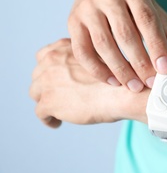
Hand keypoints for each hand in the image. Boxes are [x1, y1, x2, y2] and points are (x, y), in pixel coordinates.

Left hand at [29, 38, 148, 127]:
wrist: (125, 92)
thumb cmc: (120, 76)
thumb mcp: (101, 57)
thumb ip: (87, 59)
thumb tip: (85, 71)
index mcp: (64, 49)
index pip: (45, 55)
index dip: (50, 67)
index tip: (57, 77)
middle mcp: (51, 62)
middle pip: (38, 74)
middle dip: (46, 85)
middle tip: (58, 95)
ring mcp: (47, 82)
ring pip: (36, 93)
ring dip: (45, 101)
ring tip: (55, 111)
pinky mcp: (49, 102)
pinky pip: (41, 114)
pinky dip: (48, 119)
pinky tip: (57, 123)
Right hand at [68, 0, 166, 91]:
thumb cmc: (132, 4)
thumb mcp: (154, 14)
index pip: (147, 20)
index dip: (157, 46)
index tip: (165, 69)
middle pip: (125, 34)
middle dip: (140, 63)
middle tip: (150, 82)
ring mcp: (86, 7)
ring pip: (103, 44)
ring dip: (120, 70)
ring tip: (134, 86)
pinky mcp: (72, 22)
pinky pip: (82, 51)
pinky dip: (98, 70)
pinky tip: (113, 81)